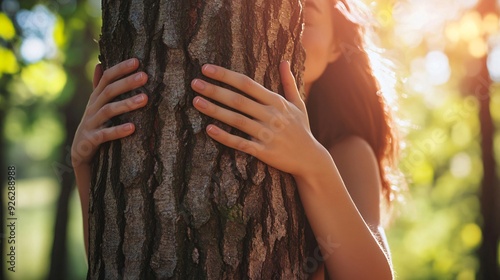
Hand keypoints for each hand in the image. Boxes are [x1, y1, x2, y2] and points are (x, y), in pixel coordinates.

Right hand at [71, 58, 147, 168]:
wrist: (79, 154)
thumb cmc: (94, 125)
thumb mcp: (95, 105)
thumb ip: (98, 86)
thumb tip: (99, 64)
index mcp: (96, 98)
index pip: (107, 78)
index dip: (120, 68)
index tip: (137, 61)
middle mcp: (92, 108)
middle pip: (109, 91)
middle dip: (127, 83)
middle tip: (145, 76)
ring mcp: (90, 124)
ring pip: (108, 111)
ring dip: (126, 104)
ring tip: (145, 99)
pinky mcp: (90, 140)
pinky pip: (105, 135)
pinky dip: (118, 131)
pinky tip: (133, 128)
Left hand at [191, 61, 328, 177]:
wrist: (310, 158)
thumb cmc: (302, 129)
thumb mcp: (298, 104)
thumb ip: (289, 82)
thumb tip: (284, 61)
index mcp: (277, 102)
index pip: (247, 84)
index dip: (226, 75)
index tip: (207, 69)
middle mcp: (271, 116)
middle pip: (238, 100)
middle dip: (215, 90)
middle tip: (195, 83)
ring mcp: (267, 134)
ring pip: (237, 120)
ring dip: (215, 110)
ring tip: (196, 102)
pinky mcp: (264, 152)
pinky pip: (241, 143)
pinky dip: (225, 137)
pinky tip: (209, 129)